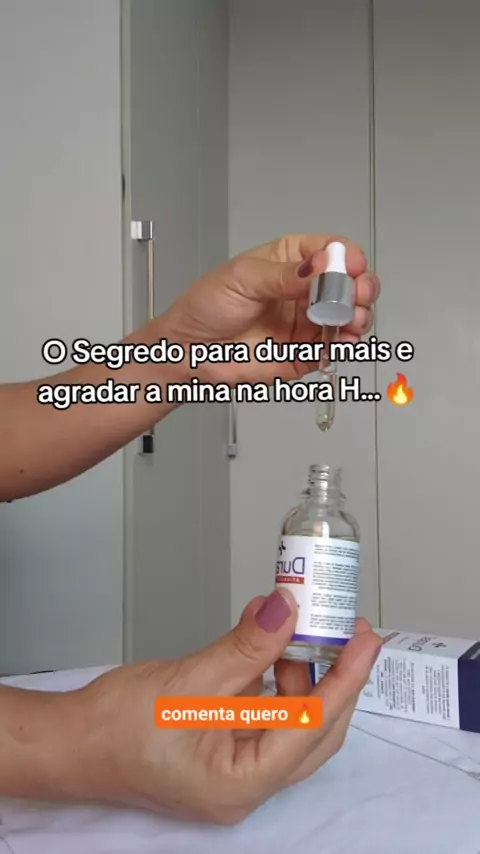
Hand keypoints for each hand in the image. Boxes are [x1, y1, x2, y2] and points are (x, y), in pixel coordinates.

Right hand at [56, 591, 380, 824]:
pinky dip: (273, 677)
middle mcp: (246, 784)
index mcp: (242, 782)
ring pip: (290, 721)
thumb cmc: (117, 725)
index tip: (365, 638)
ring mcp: (235, 769)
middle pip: (312, 731)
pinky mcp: (223, 749)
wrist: (70, 741)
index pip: (312, 725)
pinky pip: (264, 714)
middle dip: (334, 677)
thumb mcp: (191, 679)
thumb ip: (246, 646)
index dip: (345, 678)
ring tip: (301, 627)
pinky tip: (271, 643)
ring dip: (301, 673)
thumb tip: (287, 608)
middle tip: (347, 630)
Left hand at [161, 233, 379, 384]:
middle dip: (361, 287)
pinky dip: (346, 344)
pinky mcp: (306, 353)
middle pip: (350, 283)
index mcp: (290, 260)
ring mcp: (307, 321)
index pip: (332, 250)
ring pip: (350, 316)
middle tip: (356, 295)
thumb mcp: (242, 279)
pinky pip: (336, 347)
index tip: (350, 266)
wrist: (188, 352)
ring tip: (350, 319)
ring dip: (359, 316)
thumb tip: (320, 267)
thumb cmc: (206, 308)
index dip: (347, 256)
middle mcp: (304, 290)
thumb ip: (284, 276)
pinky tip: (341, 339)